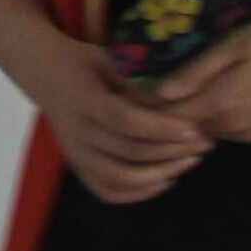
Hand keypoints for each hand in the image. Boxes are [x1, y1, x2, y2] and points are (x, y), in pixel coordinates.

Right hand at [29, 41, 208, 204]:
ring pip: (120, 178)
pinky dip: (139, 193)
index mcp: (85, 100)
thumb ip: (136, 80)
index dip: (161, 128)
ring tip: (191, 160)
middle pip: (128, 152)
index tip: (194, 128)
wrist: (44, 75)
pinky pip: (108, 192)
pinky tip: (166, 180)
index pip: (125, 121)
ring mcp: (75, 154)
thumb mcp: (109, 57)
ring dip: (160, 174)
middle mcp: (77, 132)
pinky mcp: (78, 167)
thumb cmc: (85, 62)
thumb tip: (176, 97)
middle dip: (172, 151)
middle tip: (205, 142)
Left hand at [133, 4, 250, 143]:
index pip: (169, 120)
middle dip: (168, 115)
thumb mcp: (233, 44)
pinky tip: (224, 96)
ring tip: (187, 90)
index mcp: (220, 103)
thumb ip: (195, 72)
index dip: (146, 110)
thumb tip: (158, 93)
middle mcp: (233, 127)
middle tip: (153, 89)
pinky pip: (231, 132)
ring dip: (194, 118)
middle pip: (186, 129)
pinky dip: (220, 120)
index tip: (129, 95)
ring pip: (208, 132)